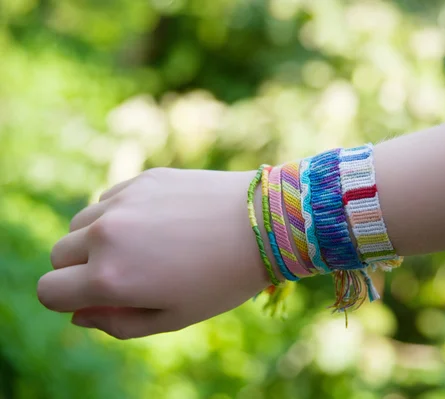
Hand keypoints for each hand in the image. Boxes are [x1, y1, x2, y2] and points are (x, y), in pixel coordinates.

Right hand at [37, 168, 269, 338]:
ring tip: (143, 248)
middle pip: (58, 255)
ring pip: (80, 224)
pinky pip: (108, 200)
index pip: (48, 291)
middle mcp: (106, 235)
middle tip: (124, 274)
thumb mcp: (172, 317)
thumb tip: (80, 314)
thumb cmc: (222, 279)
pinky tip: (158, 222)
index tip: (94, 297)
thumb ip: (116, 323)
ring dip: (96, 239)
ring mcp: (122, 202)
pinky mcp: (141, 178)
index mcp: (109, 278)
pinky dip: (118, 214)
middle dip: (79, 270)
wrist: (265, 223)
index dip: (67, 299)